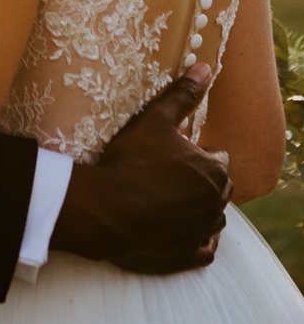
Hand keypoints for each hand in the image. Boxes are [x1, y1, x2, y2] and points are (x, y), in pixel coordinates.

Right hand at [51, 65, 231, 272]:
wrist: (106, 211)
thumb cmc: (130, 161)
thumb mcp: (154, 120)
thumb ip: (182, 94)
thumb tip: (204, 68)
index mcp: (213, 169)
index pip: (217, 156)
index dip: (196, 152)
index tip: (174, 152)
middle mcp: (216, 202)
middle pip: (217, 187)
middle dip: (200, 179)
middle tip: (169, 173)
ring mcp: (204, 231)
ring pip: (212, 216)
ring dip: (198, 207)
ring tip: (169, 197)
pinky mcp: (190, 255)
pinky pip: (204, 246)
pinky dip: (194, 237)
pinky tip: (173, 226)